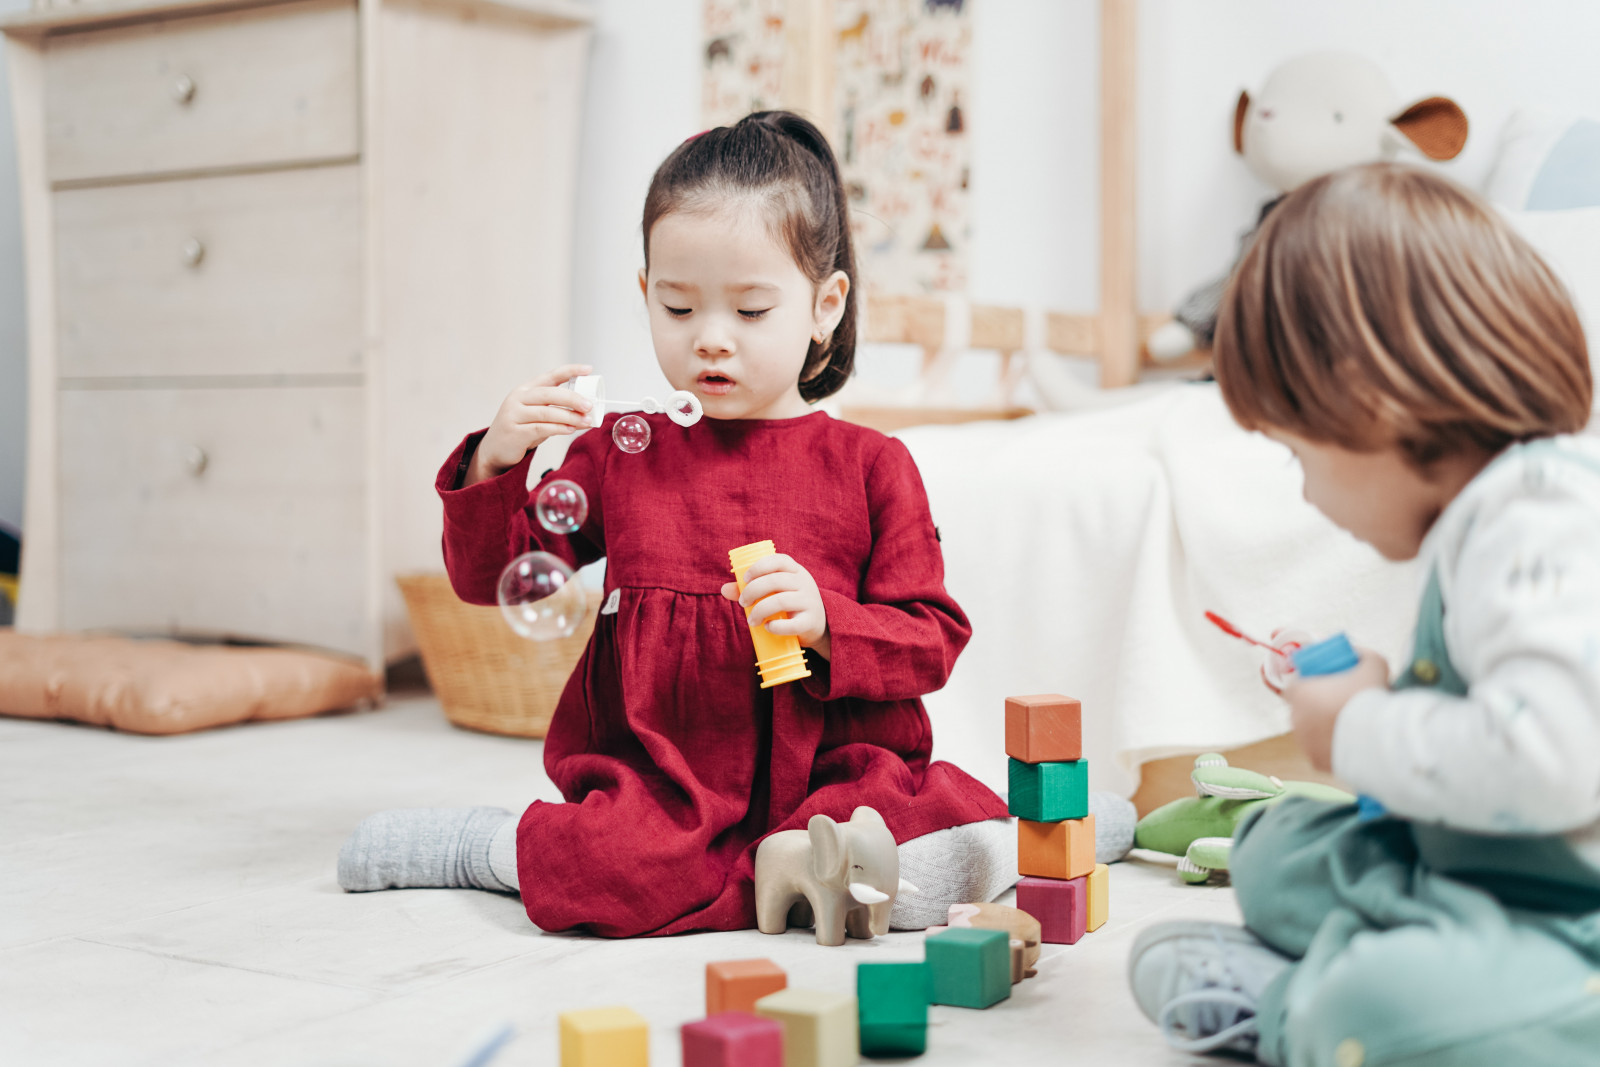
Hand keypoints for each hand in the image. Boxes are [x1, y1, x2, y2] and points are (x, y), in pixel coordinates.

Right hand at [465, 364, 594, 485]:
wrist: (495, 451)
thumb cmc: (521, 431)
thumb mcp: (537, 416)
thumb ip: (557, 411)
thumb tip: (586, 413)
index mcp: (525, 390)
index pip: (550, 376)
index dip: (570, 371)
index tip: (588, 369)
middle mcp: (518, 398)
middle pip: (549, 393)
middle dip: (572, 398)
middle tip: (589, 405)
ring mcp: (514, 415)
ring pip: (547, 412)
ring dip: (570, 416)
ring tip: (586, 421)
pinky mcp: (515, 432)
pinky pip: (541, 428)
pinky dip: (559, 428)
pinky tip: (570, 430)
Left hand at [720, 554, 830, 658]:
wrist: (817, 626)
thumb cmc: (789, 605)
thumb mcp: (774, 592)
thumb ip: (750, 589)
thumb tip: (724, 589)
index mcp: (796, 571)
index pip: (779, 560)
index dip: (760, 567)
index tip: (745, 579)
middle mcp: (805, 583)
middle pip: (776, 580)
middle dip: (753, 591)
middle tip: (743, 603)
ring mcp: (810, 602)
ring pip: (781, 601)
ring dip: (760, 611)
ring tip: (751, 621)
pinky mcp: (811, 622)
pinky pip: (793, 624)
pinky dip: (776, 627)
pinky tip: (767, 627)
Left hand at [1283, 648, 1389, 771]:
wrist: (1380, 738)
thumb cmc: (1372, 696)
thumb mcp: (1372, 663)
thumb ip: (1361, 654)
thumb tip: (1356, 652)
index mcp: (1299, 692)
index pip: (1294, 685)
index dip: (1309, 684)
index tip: (1326, 686)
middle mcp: (1296, 718)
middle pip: (1302, 709)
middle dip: (1318, 706)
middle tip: (1341, 705)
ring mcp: (1304, 742)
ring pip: (1310, 732)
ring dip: (1323, 727)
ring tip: (1348, 725)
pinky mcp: (1315, 761)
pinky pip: (1320, 751)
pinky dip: (1331, 747)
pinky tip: (1348, 743)